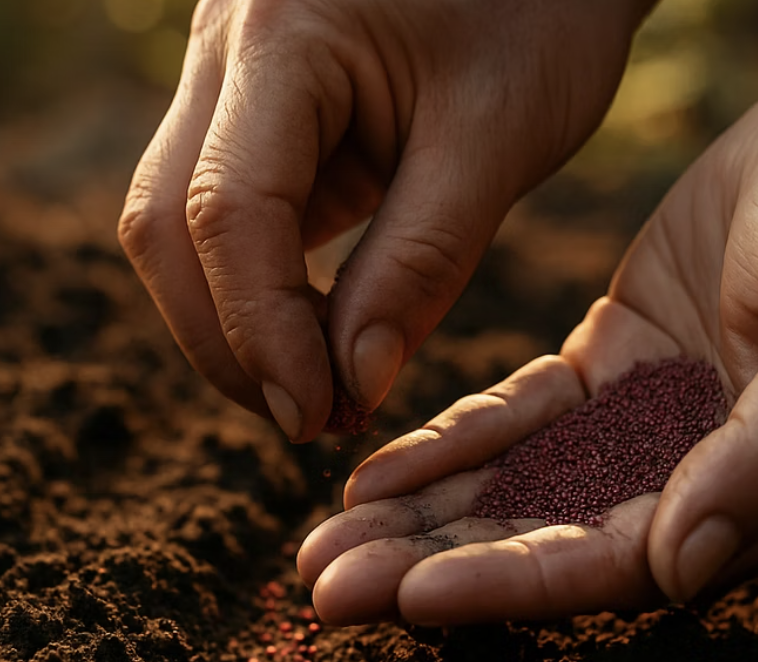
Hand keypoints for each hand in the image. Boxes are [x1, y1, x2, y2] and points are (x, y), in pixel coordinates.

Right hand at [118, 0, 653, 440]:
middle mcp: (225, 47)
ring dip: (236, 324)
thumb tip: (352, 381)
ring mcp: (230, 77)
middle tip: (311, 417)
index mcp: (283, 34)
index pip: (227, 213)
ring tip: (318, 387)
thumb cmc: (542, 11)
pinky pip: (225, 217)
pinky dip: (260, 290)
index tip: (316, 416)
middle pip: (166, 225)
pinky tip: (315, 332)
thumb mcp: (496, 140)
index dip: (259, 334)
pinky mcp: (257, 113)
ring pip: (180, 228)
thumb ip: (420, 264)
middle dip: (228, 342)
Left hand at [298, 103, 757, 625]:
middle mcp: (664, 478)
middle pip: (528, 537)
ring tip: (319, 543)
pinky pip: (508, 413)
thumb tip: (675, 572)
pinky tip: (371, 472)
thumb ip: (752, 464)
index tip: (408, 598)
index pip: (597, 565)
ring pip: (502, 481)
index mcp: (720, 498)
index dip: (503, 582)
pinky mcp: (595, 367)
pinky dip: (444, 441)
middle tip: (325, 589)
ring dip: (411, 513)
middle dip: (425, 564)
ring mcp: (623, 424)